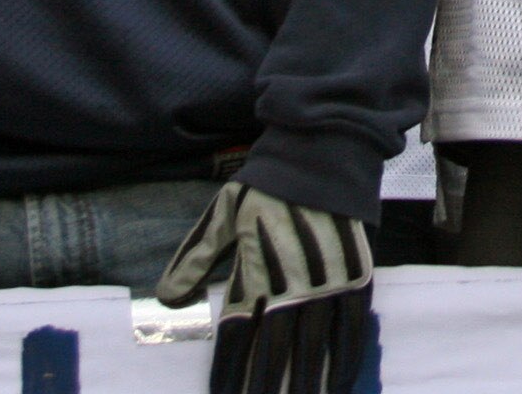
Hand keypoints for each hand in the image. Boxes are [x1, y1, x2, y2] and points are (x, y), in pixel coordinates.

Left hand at [156, 182, 374, 393]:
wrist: (323, 150)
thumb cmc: (269, 184)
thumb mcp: (222, 214)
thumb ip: (195, 258)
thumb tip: (165, 297)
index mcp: (253, 267)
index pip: (235, 334)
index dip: (227, 371)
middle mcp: (289, 280)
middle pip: (273, 350)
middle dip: (263, 388)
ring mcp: (326, 280)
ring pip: (312, 347)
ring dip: (304, 385)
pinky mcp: (356, 275)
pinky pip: (352, 329)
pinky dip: (346, 361)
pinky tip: (339, 386)